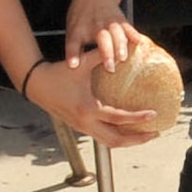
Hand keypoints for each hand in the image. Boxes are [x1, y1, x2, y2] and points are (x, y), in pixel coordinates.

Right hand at [24, 58, 159, 147]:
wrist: (36, 84)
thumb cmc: (58, 73)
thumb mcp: (80, 64)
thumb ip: (100, 56)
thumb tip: (121, 49)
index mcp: (88, 109)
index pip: (118, 119)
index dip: (137, 118)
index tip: (153, 114)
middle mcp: (85, 123)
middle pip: (116, 140)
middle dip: (138, 139)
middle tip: (156, 132)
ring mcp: (82, 128)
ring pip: (109, 143)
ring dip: (129, 141)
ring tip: (146, 134)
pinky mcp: (80, 128)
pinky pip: (103, 138)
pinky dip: (118, 137)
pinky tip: (129, 131)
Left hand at [64, 0, 137, 72]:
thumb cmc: (82, 16)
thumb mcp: (72, 29)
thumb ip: (76, 48)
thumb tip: (76, 68)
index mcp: (78, 30)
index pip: (74, 42)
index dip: (73, 54)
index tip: (73, 65)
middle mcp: (94, 26)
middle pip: (101, 39)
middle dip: (106, 53)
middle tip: (110, 68)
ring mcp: (108, 22)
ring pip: (116, 33)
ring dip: (120, 45)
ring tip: (123, 58)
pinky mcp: (121, 20)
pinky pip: (128, 27)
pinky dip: (133, 34)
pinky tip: (138, 41)